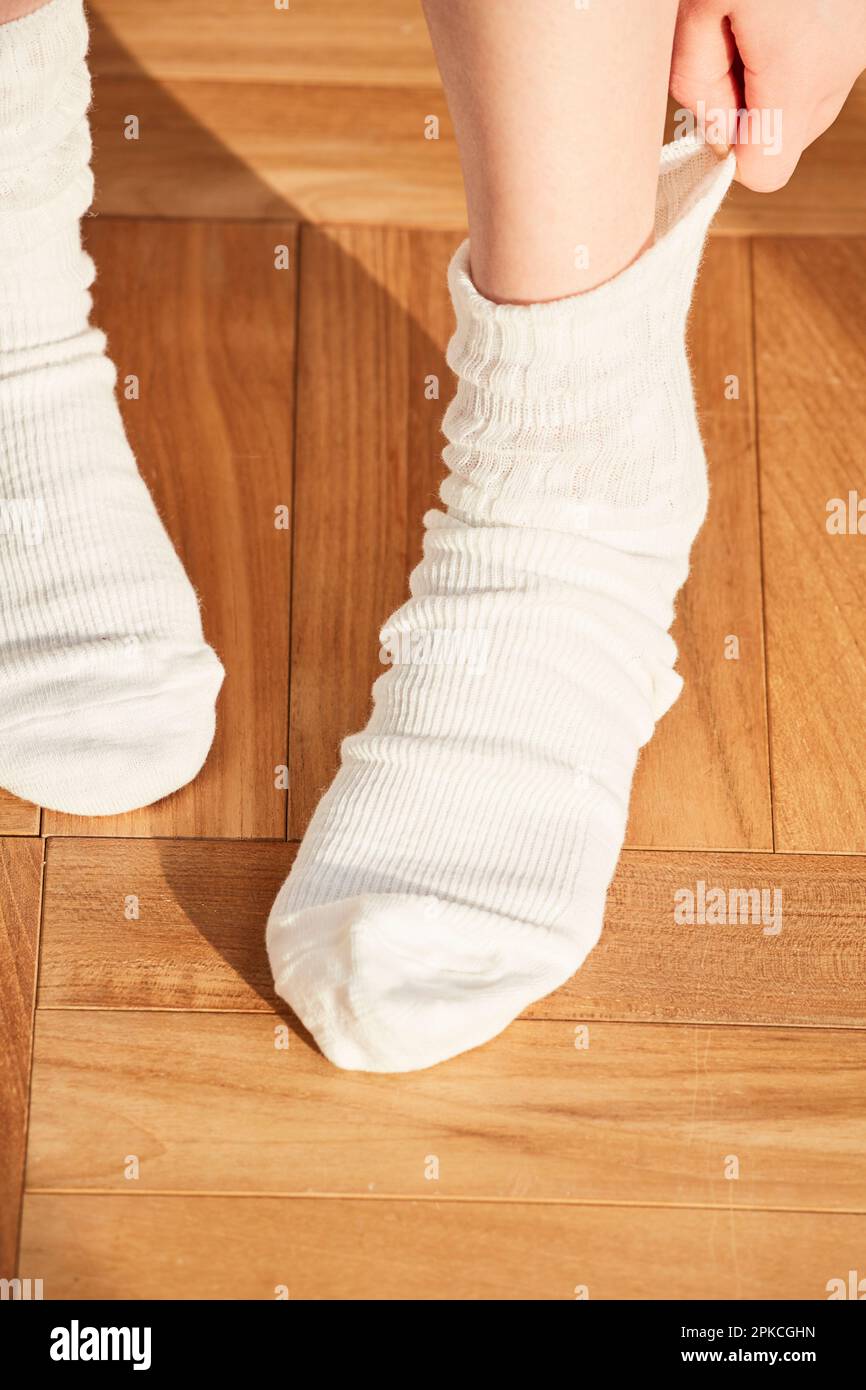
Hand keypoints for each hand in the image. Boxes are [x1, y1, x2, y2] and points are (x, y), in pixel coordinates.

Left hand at [671, 0, 865, 189]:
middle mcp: (839, 69)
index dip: (730, 152)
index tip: (713, 106)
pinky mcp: (863, 35)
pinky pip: (821, 77)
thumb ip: (695, 83)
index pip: (765, 172)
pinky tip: (784, 14)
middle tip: (732, 45)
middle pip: (786, 145)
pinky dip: (795, 60)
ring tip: (760, 22)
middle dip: (749, 113)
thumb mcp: (696, 6)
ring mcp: (859, 51)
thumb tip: (717, 134)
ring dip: (771, 86)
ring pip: (805, 112)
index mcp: (797, 72)